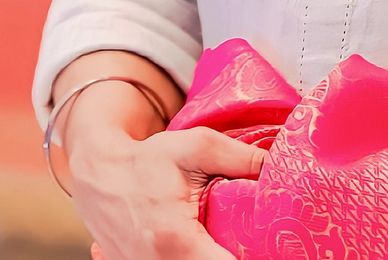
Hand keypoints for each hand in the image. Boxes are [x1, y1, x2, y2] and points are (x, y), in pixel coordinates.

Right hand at [69, 123, 263, 259]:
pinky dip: (196, 257)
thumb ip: (242, 159)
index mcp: (176, 242)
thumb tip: (281, 166)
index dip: (253, 257)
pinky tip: (204, 243)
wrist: (99, 174)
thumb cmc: (148, 160)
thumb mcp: (197, 147)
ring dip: (215, 255)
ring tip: (228, 239)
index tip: (267, 244)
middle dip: (236, 253)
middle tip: (251, 239)